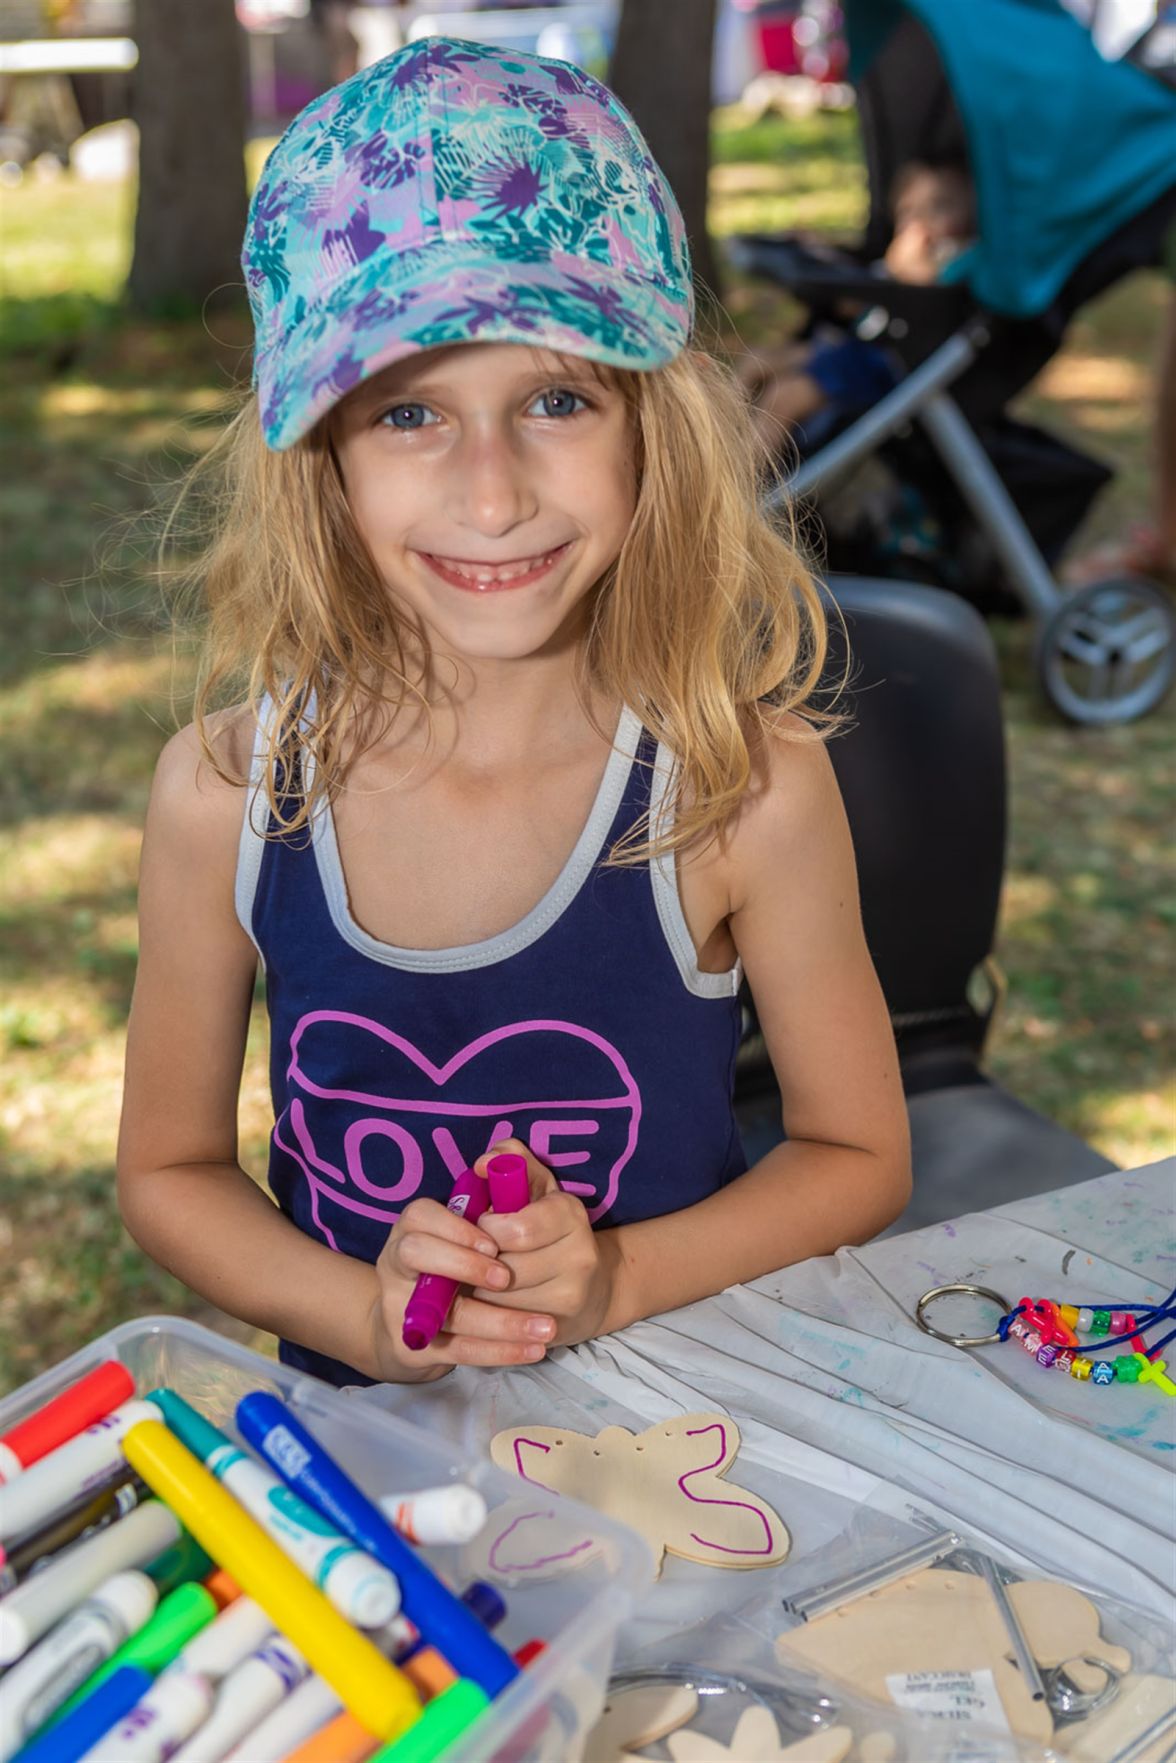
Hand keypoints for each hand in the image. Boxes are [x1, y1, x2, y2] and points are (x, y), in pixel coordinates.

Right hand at [368, 1191, 556, 1381]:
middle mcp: (397, 1262)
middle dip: (465, 1265)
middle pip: (415, 1253)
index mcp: (413, 1226)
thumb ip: (499, 1175)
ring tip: (546, 1327)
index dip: (456, 1227)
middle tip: (507, 1279)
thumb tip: (493, 1160)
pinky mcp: (416, 1348)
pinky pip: (458, 1351)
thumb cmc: (468, 1253)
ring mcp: (402, 1306)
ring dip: (500, 1322)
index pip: (421, 1214)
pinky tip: (534, 1349)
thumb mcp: (488, 1211)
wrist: (424, 1317)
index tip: (494, 1241)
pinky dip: (499, 1351)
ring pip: (446, 1313)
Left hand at [472, 1140, 623, 1345]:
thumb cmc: (549, 1229)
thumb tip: (483, 1163)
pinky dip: (491, 1315)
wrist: (596, 1289)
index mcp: (570, 1213)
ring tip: (482, 1281)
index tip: (484, 1228)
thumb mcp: (536, 1187)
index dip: (488, 1230)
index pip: (516, 1229)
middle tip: (478, 1258)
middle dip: (480, 1264)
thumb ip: (510, 1160)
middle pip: (504, 1267)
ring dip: (480, 1291)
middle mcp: (580, 1255)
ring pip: (501, 1299)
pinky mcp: (560, 1328)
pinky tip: (495, 1305)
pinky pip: (506, 1324)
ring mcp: (572, 1295)